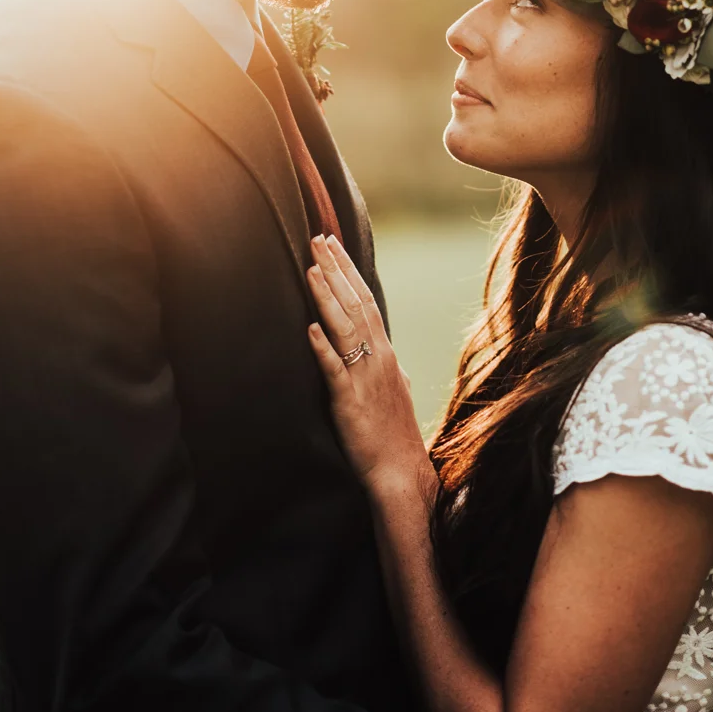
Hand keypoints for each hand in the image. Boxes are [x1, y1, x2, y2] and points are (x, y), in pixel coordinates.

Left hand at [307, 236, 431, 494]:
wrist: (401, 472)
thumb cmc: (393, 433)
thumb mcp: (392, 388)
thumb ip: (385, 365)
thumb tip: (384, 349)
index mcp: (384, 352)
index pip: (365, 300)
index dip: (347, 271)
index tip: (332, 244)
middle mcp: (377, 357)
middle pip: (355, 304)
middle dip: (335, 270)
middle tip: (317, 239)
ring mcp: (364, 378)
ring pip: (345, 328)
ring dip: (327, 297)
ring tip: (310, 269)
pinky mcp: (350, 402)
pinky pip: (335, 371)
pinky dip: (323, 348)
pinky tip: (311, 328)